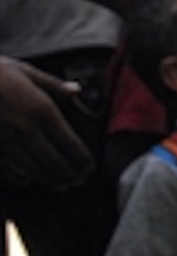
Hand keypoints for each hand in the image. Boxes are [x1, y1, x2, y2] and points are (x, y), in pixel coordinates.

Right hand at [0, 57, 92, 188]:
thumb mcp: (28, 72)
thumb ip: (55, 85)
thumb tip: (77, 90)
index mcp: (41, 109)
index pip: (69, 142)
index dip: (82, 158)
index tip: (89, 166)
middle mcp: (25, 127)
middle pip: (53, 160)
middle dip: (69, 174)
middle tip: (79, 179)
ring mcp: (5, 138)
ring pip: (32, 168)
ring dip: (49, 179)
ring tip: (61, 184)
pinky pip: (6, 166)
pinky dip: (19, 176)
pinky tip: (28, 181)